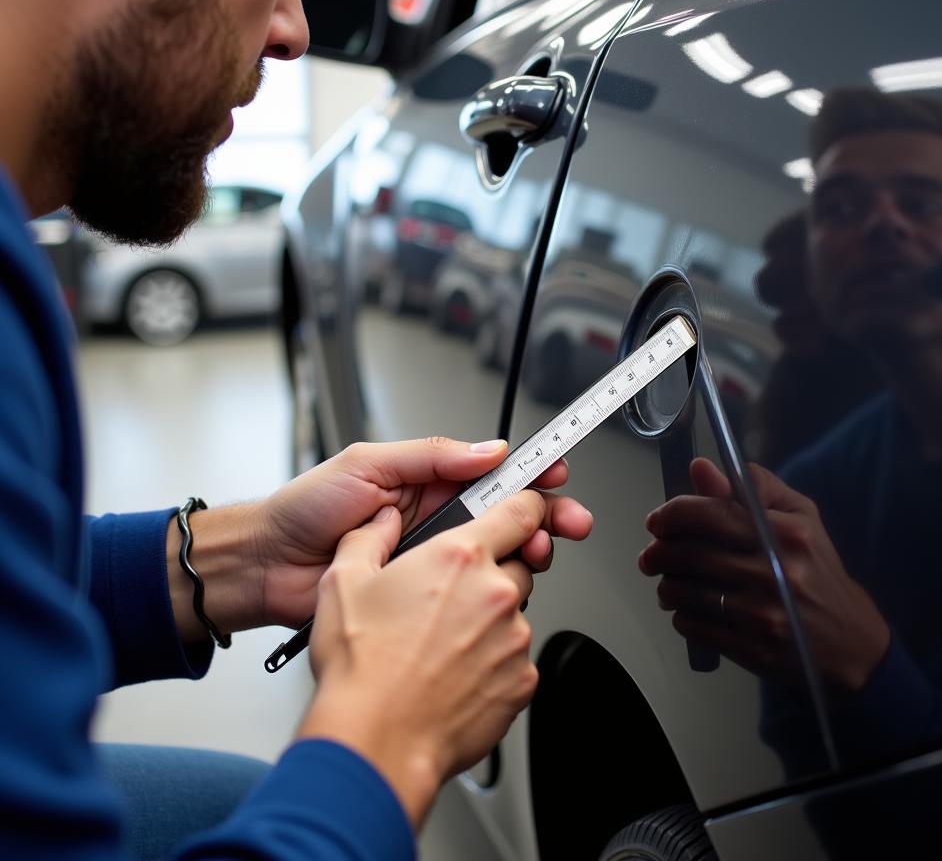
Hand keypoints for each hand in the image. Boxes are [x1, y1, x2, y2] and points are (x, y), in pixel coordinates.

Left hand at [249, 437, 590, 629]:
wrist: (265, 568)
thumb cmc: (303, 511)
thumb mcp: (366, 465)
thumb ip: (429, 457)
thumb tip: (487, 449)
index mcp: (424, 482)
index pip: (490, 473)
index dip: (529, 473)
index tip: (558, 473)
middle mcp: (433, 520)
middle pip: (505, 516)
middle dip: (544, 516)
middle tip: (569, 522)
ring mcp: (430, 561)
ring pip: (493, 556)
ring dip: (525, 552)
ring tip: (536, 552)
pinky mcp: (421, 598)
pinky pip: (466, 594)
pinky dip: (493, 591)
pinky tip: (506, 588)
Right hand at [297, 490, 566, 826]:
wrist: (375, 741)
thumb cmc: (361, 668)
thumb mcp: (342, 581)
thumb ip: (368, 537)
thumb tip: (381, 522)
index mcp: (459, 557)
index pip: (522, 511)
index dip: (525, 507)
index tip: (523, 511)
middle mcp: (495, 592)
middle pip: (519, 564)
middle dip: (493, 573)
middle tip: (451, 598)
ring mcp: (513, 639)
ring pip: (515, 615)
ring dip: (490, 621)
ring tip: (442, 644)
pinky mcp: (522, 681)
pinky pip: (516, 660)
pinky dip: (494, 663)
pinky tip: (454, 674)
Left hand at [638, 458, 889, 690]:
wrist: (850, 641)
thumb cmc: (817, 569)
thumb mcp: (799, 517)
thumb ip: (752, 487)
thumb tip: (700, 467)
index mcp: (786, 533)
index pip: (712, 513)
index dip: (673, 514)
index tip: (657, 521)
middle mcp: (774, 572)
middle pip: (691, 554)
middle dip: (658, 552)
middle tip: (650, 555)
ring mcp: (763, 614)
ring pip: (685, 592)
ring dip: (665, 585)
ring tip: (668, 582)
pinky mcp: (752, 648)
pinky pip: (694, 625)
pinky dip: (680, 615)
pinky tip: (687, 609)